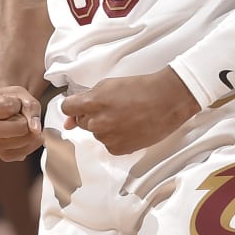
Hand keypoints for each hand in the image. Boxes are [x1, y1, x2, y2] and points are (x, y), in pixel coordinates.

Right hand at [0, 87, 43, 161]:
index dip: (16, 102)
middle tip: (14, 114)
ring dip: (29, 128)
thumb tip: (36, 129)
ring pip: (27, 138)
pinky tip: (21, 132)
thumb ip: (30, 106)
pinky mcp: (3, 156)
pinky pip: (29, 149)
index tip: (8, 101)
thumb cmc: (7, 98)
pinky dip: (31, 139)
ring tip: (16, 122)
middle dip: (24, 117)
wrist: (2, 109)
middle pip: (20, 127)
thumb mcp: (18, 93)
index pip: (10, 107)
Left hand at [59, 69, 199, 155]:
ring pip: (97, 134)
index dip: (74, 107)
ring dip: (106, 127)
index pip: (67, 109)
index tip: (81, 107)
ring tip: (126, 116)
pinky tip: (130, 127)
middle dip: (92, 116)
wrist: (167, 100)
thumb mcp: (108, 85)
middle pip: (82, 122)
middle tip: (113, 108)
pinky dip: (117, 138)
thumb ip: (85, 100)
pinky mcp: (119, 149)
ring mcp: (108, 137)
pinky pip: (109, 145)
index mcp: (92, 102)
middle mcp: (97, 122)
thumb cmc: (141, 88)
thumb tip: (68, 121)